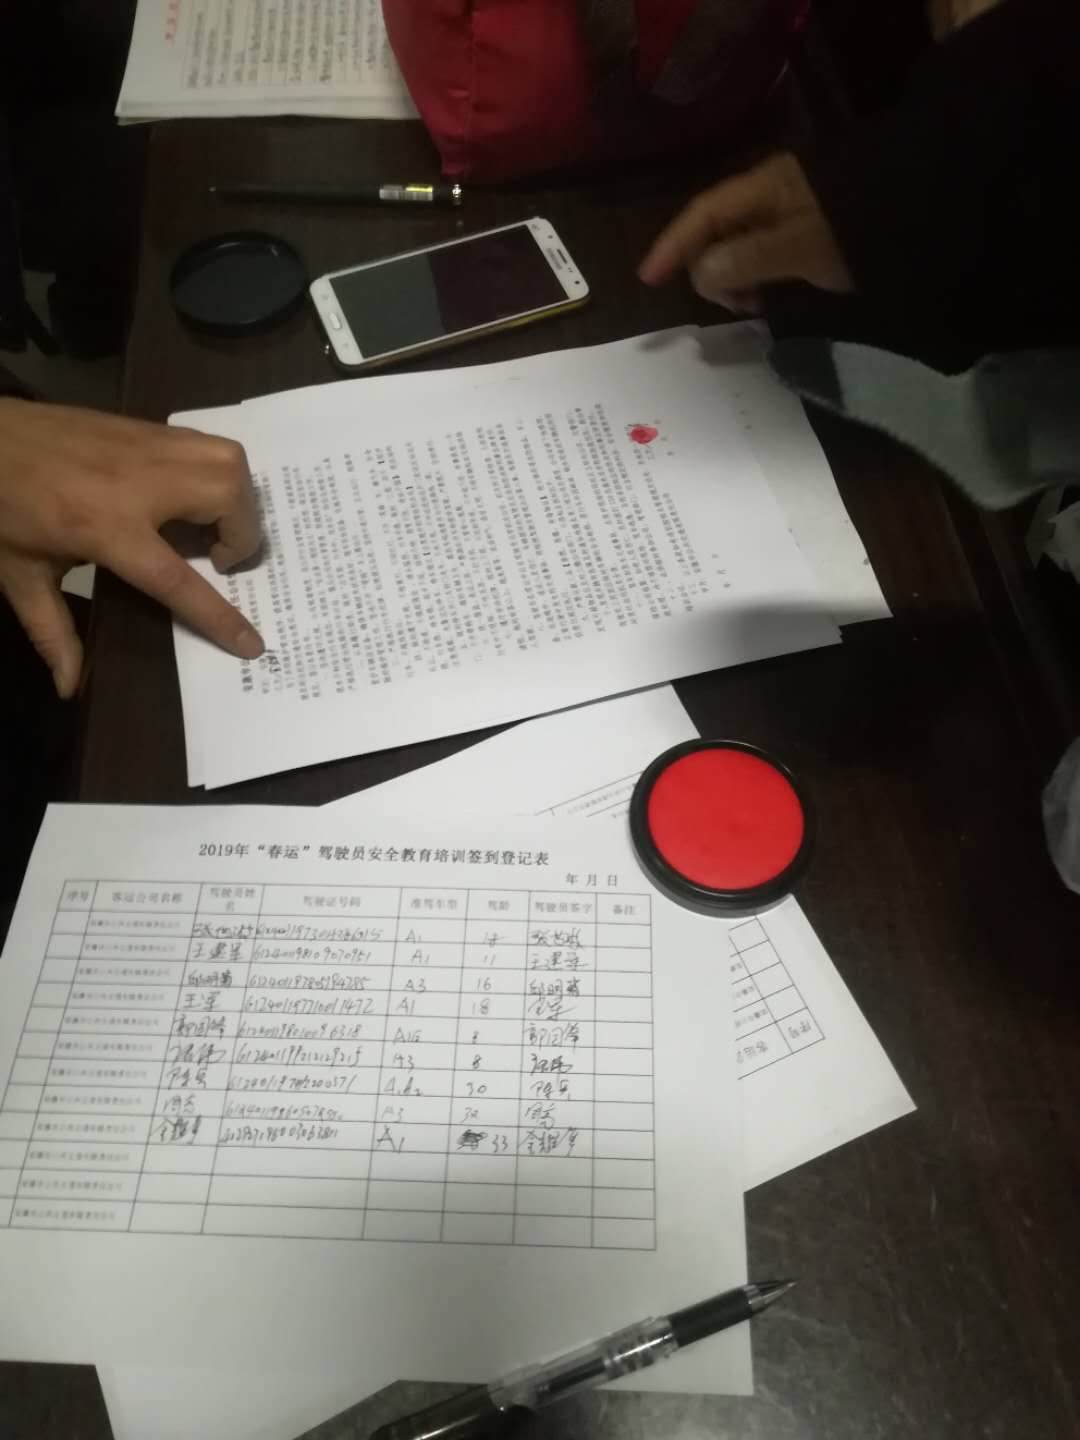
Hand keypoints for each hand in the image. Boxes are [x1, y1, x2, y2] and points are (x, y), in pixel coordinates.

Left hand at [0, 398, 264, 697]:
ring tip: (214, 524)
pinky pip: (206, 444)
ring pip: (228, 461)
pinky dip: (218, 472)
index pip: (177, 579)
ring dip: (238, 499)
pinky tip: (194, 495)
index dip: (219, 615)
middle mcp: (138, 481)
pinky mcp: (146, 427)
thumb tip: (69, 686)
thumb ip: (52, 631)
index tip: (253, 644)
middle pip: (226, 499)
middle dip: (242, 536)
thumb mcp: (19, 574)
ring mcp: (146, 446)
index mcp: (105, 526)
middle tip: (218, 560)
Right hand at [639, 152, 853, 312]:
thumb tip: (702, 273)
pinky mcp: (800, 235)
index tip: (649, 279)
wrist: (921, 218)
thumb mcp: (803, 248)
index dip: (673, 245)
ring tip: (756, 306)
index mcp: (764, 188)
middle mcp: (768, 196)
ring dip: (734, 281)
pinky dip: (754, 280)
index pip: (704, 214)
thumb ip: (750, 259)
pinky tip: (768, 299)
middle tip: (738, 306)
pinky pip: (758, 258)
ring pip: (734, 250)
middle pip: (714, 234)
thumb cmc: (859, 230)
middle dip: (712, 272)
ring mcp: (784, 215)